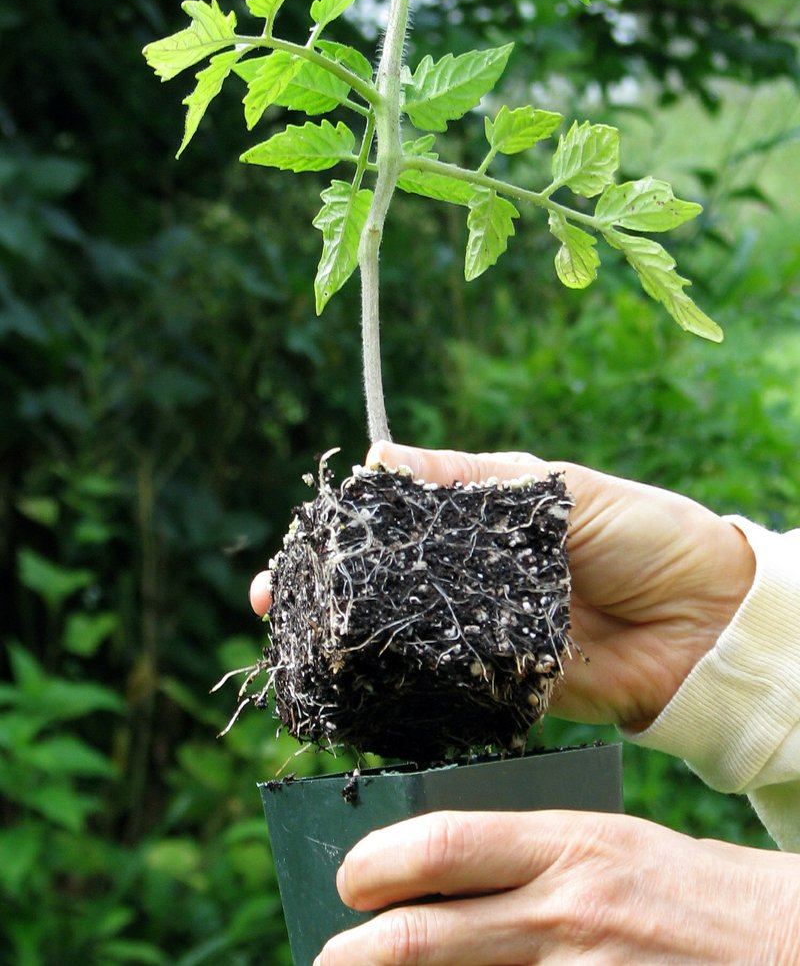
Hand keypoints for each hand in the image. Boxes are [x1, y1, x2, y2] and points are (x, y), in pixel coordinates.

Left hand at [316, 809, 799, 963]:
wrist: (789, 946)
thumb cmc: (696, 892)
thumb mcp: (614, 847)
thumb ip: (534, 859)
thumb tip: (440, 877)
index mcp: (570, 842)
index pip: (441, 842)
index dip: (375, 862)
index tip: (349, 879)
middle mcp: (567, 911)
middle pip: (422, 937)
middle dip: (356, 954)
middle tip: (332, 957)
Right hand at [361, 444, 755, 730]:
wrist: (709, 619)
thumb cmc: (643, 533)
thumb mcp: (558, 488)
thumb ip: (471, 478)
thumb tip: (382, 456)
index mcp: (497, 518)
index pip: (418, 514)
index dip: (374, 516)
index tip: (326, 520)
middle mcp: (488, 573)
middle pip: (410, 574)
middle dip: (363, 577)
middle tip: (299, 585)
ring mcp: (496, 627)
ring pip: (424, 626)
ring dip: (386, 625)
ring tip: (334, 624)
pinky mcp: (510, 679)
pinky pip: (459, 675)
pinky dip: (431, 669)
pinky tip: (390, 664)